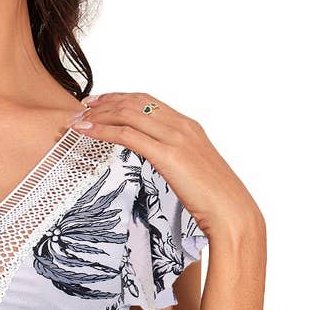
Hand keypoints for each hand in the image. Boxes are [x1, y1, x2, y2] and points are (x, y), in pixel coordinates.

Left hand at [68, 92, 261, 237]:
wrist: (232, 211)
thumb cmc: (214, 198)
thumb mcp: (193, 170)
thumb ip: (176, 158)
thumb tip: (159, 162)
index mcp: (189, 126)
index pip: (148, 101)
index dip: (121, 98)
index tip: (100, 101)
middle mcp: (182, 125)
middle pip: (135, 102)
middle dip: (105, 101)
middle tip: (83, 106)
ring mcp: (175, 138)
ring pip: (128, 114)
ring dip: (98, 114)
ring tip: (77, 120)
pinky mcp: (167, 155)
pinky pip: (127, 135)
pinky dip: (103, 130)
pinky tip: (86, 132)